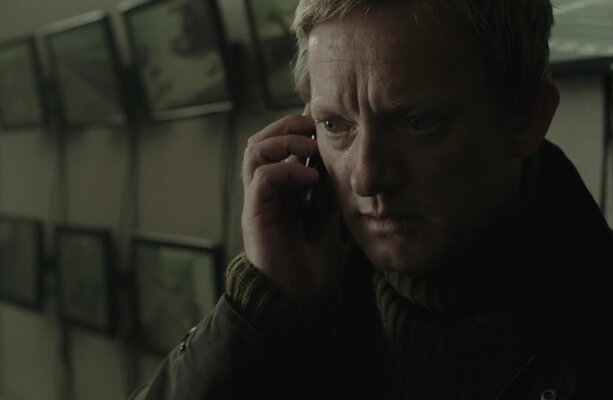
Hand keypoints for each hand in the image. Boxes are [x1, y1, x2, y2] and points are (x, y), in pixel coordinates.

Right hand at [241, 114, 345, 299]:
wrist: (301, 301)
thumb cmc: (313, 266)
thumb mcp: (329, 221)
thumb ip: (329, 195)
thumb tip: (343, 166)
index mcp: (281, 191)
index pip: (277, 144)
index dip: (296, 127)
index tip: (322, 119)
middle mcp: (266, 192)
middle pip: (260, 140)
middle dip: (286, 125)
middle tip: (313, 125)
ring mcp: (258, 202)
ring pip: (254, 151)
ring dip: (284, 140)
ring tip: (311, 145)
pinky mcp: (255, 214)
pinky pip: (263, 178)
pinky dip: (287, 169)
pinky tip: (311, 176)